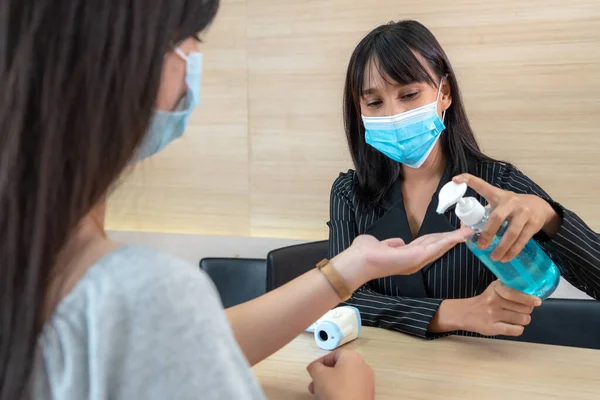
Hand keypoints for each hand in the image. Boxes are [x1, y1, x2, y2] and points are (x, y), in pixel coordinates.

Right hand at [306, 349, 374, 399]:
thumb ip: (314, 366)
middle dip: (324, 376)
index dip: (319, 363)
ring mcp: (367, 380)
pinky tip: (333, 398)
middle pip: (339, 367)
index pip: (332, 354)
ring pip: (344, 378)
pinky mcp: (368, 393)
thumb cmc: (336, 391)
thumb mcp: (318, 375)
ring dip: (331, 384)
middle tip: (314, 385)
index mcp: (352, 357)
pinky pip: (351, 387)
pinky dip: (341, 390)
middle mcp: (362, 366)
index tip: (312, 371)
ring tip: (321, 394)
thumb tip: (315, 367)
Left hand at [331, 227, 471, 288]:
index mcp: (407, 257)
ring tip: (469, 231)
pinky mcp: (417, 257)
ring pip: (439, 246)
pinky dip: (449, 240)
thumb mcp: (381, 245)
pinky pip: (436, 246)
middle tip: (468, 230)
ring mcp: (416, 260)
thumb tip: (398, 242)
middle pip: (437, 246)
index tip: (452, 232)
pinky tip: (460, 235)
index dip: (440, 238)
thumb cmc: (365, 253)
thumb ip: (391, 243)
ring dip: (455, 238)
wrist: (358, 261)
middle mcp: (414, 261)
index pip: (427, 246)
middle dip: (452, 238)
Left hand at [453, 173, 559, 261]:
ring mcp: (524, 212)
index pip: (482, 186)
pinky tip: (506, 258)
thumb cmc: (512, 206)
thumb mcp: (499, 204)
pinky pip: (522, 240)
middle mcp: (510, 202)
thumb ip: (483, 212)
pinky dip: (513, 251)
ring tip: (494, 257)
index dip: (469, 180)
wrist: (540, 206)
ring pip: (511, 233)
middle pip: (496, 218)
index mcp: (497, 195)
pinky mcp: (534, 223)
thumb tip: (463, 227)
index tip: (456, 180)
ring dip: (501, 247)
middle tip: (481, 246)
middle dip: (487, 233)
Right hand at [459, 281, 540, 335]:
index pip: (517, 293)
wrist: (465, 313)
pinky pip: (514, 330)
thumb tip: (532, 296)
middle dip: (527, 310)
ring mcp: (493, 315)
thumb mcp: (495, 289)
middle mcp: (494, 300)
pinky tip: (515, 326)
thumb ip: (510, 289)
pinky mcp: (492, 328)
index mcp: (496, 288)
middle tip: (522, 310)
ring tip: (517, 318)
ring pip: (522, 319)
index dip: (529, 298)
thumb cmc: (484, 301)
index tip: (536, 301)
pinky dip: (518, 329)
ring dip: (524, 320)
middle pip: (524, 308)